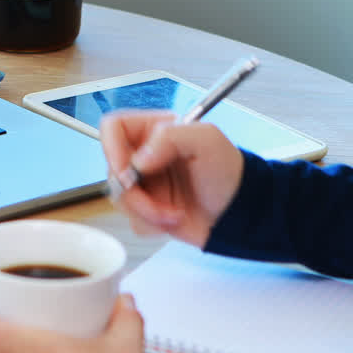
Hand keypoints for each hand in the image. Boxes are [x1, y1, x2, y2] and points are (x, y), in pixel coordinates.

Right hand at [100, 110, 244, 248]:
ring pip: (120, 199)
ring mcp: (144, 184)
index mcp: (154, 131)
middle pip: (112, 170)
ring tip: (175, 213)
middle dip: (135, 193)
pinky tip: (175, 218)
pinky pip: (132, 220)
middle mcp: (144, 155)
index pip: (113, 128)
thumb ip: (170, 137)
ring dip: (147, 211)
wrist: (240, 213)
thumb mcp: (207, 141)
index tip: (127, 172)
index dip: (111, 149)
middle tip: (157, 203)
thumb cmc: (230, 172)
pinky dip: (152, 224)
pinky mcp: (147, 209)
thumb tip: (138, 161)